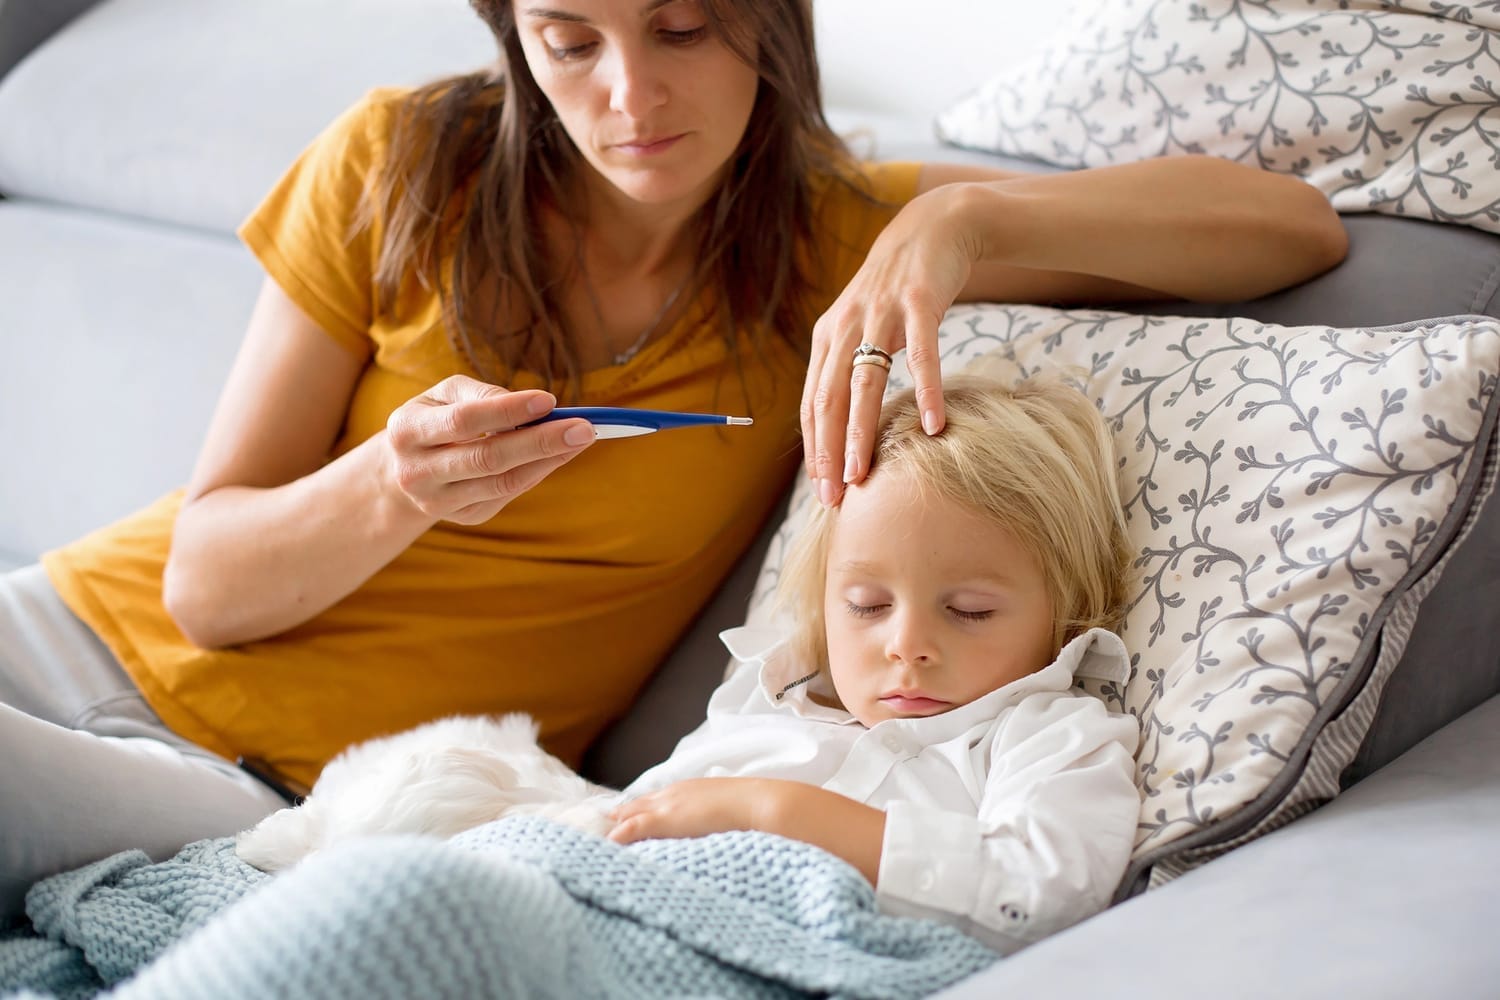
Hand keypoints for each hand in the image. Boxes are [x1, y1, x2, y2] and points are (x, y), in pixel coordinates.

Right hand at [382, 374, 594, 524]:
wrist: (403, 470)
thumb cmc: (435, 419)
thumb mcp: (444, 395)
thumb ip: (482, 394)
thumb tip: (531, 405)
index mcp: (406, 431)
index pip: (463, 421)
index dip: (507, 411)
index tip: (549, 400)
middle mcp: (417, 472)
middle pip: (487, 458)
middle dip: (540, 441)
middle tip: (584, 427)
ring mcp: (439, 501)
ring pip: (502, 482)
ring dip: (548, 460)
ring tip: (581, 438)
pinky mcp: (464, 517)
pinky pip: (508, 493)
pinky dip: (538, 472)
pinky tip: (559, 454)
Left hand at [607, 778, 779, 843]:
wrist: (757, 804)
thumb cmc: (750, 810)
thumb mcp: (725, 810)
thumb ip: (712, 818)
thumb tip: (714, 829)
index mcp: (687, 791)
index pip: (653, 800)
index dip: (636, 810)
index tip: (620, 818)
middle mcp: (673, 794)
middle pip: (637, 804)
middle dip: (620, 815)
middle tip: (599, 827)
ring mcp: (668, 806)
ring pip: (632, 813)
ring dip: (617, 825)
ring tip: (597, 838)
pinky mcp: (666, 819)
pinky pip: (635, 826)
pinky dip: (620, 835)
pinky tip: (608, 843)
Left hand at [802, 185, 978, 505]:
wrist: (932, 229)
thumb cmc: (897, 290)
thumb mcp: (862, 326)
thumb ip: (849, 368)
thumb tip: (844, 425)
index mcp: (828, 338)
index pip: (813, 403)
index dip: (815, 448)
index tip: (822, 490)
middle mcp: (846, 326)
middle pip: (830, 399)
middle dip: (828, 451)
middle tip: (833, 495)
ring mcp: (882, 314)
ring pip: (865, 382)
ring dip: (861, 431)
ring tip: (864, 472)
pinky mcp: (919, 303)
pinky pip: (923, 355)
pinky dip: (926, 390)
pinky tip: (933, 424)